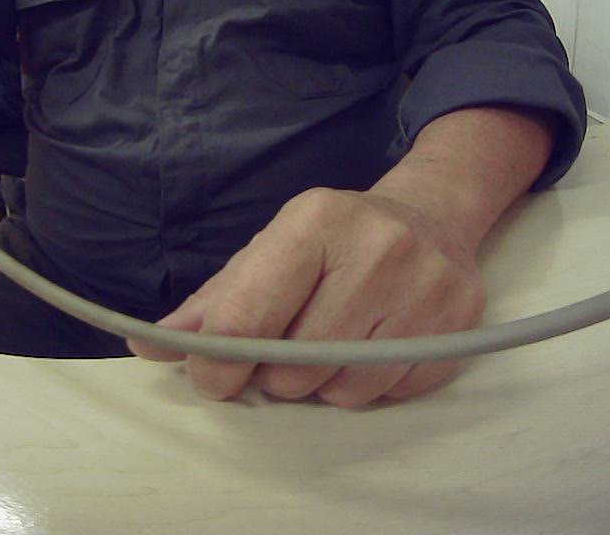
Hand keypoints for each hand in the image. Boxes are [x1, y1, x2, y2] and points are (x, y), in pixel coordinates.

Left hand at [130, 186, 486, 407]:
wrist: (433, 216)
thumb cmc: (337, 238)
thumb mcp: (273, 248)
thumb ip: (216, 300)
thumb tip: (154, 341)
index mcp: (315, 223)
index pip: (248, 315)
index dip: (216, 363)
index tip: (210, 376)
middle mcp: (375, 250)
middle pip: (294, 366)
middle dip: (277, 373)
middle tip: (287, 347)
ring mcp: (423, 289)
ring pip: (342, 389)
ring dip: (323, 384)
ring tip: (332, 343)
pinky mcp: (455, 325)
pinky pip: (388, 393)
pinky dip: (368, 385)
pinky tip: (370, 346)